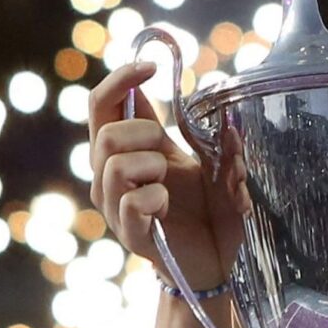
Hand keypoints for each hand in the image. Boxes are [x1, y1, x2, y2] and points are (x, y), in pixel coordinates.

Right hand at [88, 62, 246, 289]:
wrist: (214, 260)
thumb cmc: (209, 211)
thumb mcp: (215, 166)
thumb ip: (214, 141)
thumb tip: (225, 116)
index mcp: (126, 151)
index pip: (102, 104)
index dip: (121, 79)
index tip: (152, 67)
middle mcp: (110, 176)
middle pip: (105, 134)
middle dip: (145, 134)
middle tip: (168, 153)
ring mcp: (115, 207)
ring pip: (114, 167)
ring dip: (152, 166)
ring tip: (169, 181)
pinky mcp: (130, 234)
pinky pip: (131, 204)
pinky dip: (155, 197)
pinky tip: (167, 205)